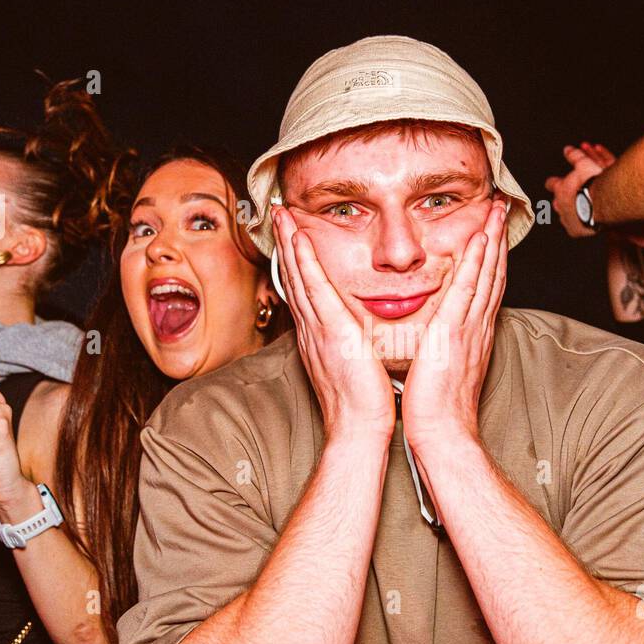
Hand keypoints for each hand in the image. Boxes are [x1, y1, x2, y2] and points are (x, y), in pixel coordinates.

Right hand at [272, 207, 394, 440]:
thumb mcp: (357, 367)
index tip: (294, 235)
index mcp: (321, 337)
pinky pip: (315, 290)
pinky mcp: (332, 332)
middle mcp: (313, 330)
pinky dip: (305, 263)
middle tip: (279, 213)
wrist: (359, 430)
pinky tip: (299, 240)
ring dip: (290, 242)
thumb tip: (361, 334)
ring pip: (300, 277)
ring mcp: (319, 330)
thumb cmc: (364, 405)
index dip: (298, 261)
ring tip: (283, 214)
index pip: (306, 290)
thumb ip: (355, 345)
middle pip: (296, 277)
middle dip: (287, 243)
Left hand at [401, 198, 507, 454]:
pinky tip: (480, 241)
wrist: (442, 433)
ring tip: (495, 210)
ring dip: (491, 240)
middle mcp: (476, 327)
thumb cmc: (437, 409)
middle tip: (499, 208)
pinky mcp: (455, 333)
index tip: (489, 231)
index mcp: (471, 335)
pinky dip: (477, 264)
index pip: (483, 287)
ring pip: (486, 274)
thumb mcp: (439, 368)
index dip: (488, 257)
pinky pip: (469, 291)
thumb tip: (433, 336)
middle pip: (492, 274)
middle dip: (496, 239)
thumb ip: (440, 346)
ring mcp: (469, 328)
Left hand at [544, 141, 613, 238]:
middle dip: (562, 199)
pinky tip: (582, 222)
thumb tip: (568, 149)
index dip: (554, 182)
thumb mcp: (585, 164)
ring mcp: (566, 219)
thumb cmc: (594, 184)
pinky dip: (577, 224)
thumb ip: (575, 156)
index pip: (551, 184)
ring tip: (578, 209)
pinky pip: (573, 228)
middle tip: (570, 197)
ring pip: (563, 216)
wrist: (603, 204)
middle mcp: (560, 205)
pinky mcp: (575, 231)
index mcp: (561, 189)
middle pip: (556, 202)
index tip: (554, 182)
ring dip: (569, 212)